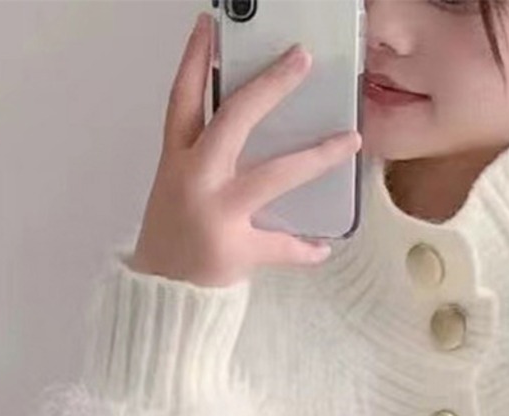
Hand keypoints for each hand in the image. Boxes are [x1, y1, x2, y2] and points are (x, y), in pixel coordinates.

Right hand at [128, 11, 360, 286]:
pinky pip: (282, 245)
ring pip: (275, 174)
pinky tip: (324, 246)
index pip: (184, 96)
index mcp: (176, 159)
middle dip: (270, 85)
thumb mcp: (178, 188)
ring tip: (350, 139)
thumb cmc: (173, 239)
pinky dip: (304, 247)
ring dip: (317, 156)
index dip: (196, 57)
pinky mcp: (236, 249)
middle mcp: (194, 177)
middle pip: (234, 118)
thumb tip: (251, 132)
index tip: (211, 24)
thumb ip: (205, 158)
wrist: (158, 296)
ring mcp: (216, 212)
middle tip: (303, 59)